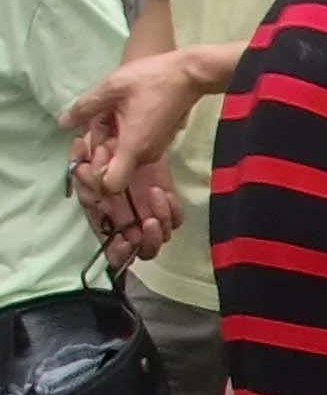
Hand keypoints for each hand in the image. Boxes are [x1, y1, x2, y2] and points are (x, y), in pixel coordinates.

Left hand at [64, 46, 207, 231]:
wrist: (188, 75)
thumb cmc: (151, 79)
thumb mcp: (111, 87)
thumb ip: (84, 107)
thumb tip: (63, 122)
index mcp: (133, 146)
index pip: (111, 184)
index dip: (94, 173)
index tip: (91, 147)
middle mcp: (145, 156)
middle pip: (113, 169)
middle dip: (99, 150)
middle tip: (96, 121)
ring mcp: (154, 151)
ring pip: (122, 158)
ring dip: (109, 141)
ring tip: (109, 114)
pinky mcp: (158, 144)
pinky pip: (132, 150)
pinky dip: (121, 138)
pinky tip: (120, 116)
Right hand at [76, 150, 180, 268]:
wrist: (126, 141)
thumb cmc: (100, 156)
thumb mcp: (84, 165)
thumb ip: (85, 181)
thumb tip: (91, 192)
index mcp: (106, 223)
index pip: (115, 254)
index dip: (120, 253)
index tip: (124, 240)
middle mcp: (129, 226)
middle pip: (143, 250)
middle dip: (148, 241)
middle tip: (148, 222)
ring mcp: (149, 217)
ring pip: (161, 235)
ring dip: (160, 218)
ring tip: (153, 193)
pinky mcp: (166, 207)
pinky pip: (175, 219)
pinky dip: (171, 210)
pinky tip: (161, 192)